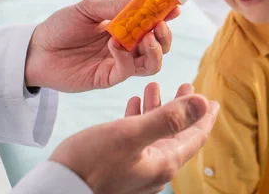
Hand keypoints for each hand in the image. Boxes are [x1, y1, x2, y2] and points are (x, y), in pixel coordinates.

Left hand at [24, 0, 180, 91]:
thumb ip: (116, 5)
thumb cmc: (60, 26)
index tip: (175, 8)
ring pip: (153, 63)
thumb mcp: (88, 9)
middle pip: (160, 45)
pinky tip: (115, 46)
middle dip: (165, 36)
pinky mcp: (109, 77)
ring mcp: (120, 62)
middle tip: (160, 26)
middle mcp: (128, 45)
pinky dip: (127, 57)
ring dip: (155, 50)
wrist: (36, 50)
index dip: (167, 15)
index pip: (154, 21)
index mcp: (125, 26)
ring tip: (146, 38)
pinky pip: (129, 70)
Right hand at [49, 82, 219, 193]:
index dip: (205, 116)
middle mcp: (155, 169)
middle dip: (182, 107)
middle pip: (177, 132)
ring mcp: (137, 170)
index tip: (212, 100)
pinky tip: (132, 103)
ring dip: (157, 108)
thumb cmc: (91, 164)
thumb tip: (203, 102)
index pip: (195, 135)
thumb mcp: (131, 135)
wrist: (56, 191)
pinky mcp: (119, 169)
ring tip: (152, 86)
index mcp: (164, 161)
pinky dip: (138, 119)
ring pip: (155, 133)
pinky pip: (136, 140)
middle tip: (187, 85)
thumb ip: (169, 118)